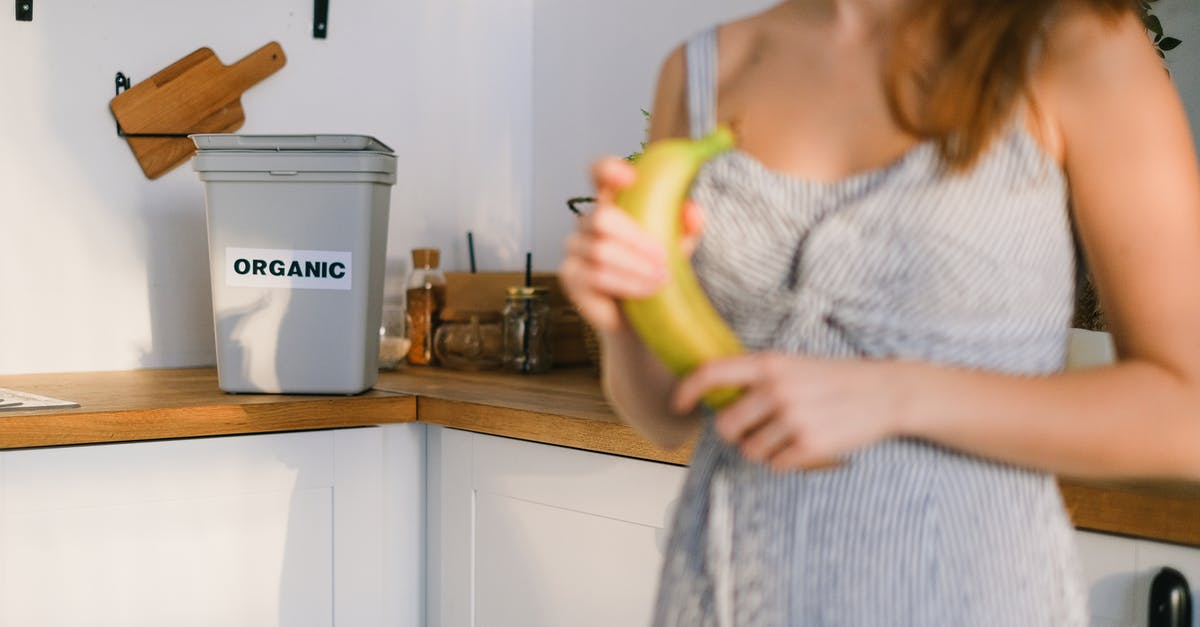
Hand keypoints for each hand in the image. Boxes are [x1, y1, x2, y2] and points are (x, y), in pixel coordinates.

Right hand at [558, 157, 704, 333]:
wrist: (641, 318)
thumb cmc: (656, 272)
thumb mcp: (679, 247)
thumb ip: (687, 227)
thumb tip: (692, 210)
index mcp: (614, 202)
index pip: (599, 173)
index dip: (608, 169)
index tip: (630, 177)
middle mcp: (588, 221)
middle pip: (601, 217)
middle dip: (636, 238)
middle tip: (663, 258)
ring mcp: (575, 248)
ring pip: (601, 251)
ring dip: (636, 266)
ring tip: (661, 279)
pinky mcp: (570, 275)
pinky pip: (595, 275)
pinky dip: (627, 283)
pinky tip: (646, 291)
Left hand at [671, 352, 908, 470]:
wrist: (885, 392)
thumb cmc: (835, 378)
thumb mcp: (793, 364)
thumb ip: (758, 376)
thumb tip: (715, 396)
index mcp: (769, 364)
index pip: (711, 373)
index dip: (687, 390)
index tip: (679, 405)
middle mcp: (776, 389)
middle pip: (726, 426)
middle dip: (735, 433)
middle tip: (754, 430)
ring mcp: (793, 418)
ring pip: (750, 450)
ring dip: (763, 449)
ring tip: (787, 436)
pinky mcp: (810, 445)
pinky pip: (775, 465)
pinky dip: (784, 461)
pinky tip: (803, 446)